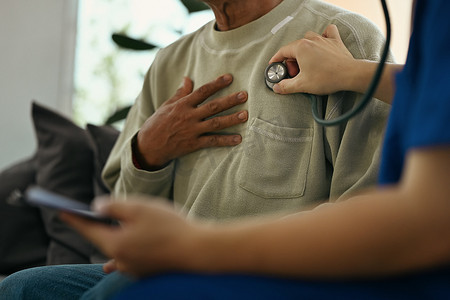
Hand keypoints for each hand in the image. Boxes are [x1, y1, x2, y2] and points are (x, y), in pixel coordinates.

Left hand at [60, 197, 199, 276]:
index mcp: (115, 244)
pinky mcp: (145, 271)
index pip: (88, 229)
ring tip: (96, 234)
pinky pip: (124, 263)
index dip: (74, 218)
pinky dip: (117, 259)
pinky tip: (111, 266)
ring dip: (106, 241)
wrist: (197, 251)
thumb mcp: (139, 208)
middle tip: (82, 215)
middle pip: (100, 240)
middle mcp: (121, 260)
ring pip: (112, 252)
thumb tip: (96, 207)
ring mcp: (133, 268)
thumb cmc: (169, 226)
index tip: (61, 210)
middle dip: (92, 227)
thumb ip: (114, 205)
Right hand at [136, 74, 247, 169]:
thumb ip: (180, 93)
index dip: (216, 84)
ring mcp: (192, 130)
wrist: (148, 146)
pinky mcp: (194, 144)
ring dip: (231, 119)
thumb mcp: (167, 105)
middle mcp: (189, 116)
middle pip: (213, 106)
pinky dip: (226, 140)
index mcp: (182, 105)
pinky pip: (212, 141)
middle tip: (244, 95)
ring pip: (215, 123)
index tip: (230, 78)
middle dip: (229, 100)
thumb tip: (187, 78)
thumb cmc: (157, 123)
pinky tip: (238, 139)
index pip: (202, 91)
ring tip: (245, 115)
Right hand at [269, 24, 355, 94]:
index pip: (282, 51)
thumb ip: (286, 86)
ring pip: (308, 38)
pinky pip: (328, 32)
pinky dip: (324, 35)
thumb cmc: (326, 78)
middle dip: (291, 60)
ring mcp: (324, 39)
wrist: (349, 75)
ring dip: (304, 49)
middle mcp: (311, 40)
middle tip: (294, 74)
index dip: (276, 60)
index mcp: (300, 48)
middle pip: (294, 47)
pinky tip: (322, 43)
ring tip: (306, 62)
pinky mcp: (335, 42)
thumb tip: (277, 88)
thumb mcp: (302, 85)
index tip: (274, 66)